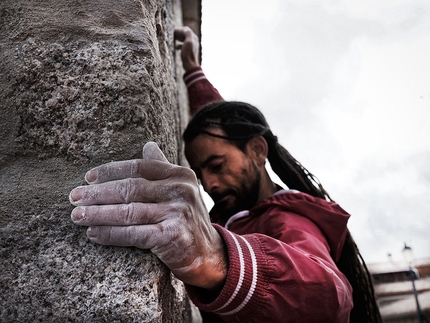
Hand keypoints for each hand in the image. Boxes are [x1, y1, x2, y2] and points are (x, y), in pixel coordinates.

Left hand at [69, 142, 226, 290]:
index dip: (111, 171)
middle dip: (98, 193)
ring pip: (128, 211)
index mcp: (180, 174)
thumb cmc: (186, 218)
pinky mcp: (171, 236)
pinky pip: (132, 233)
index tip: (88, 178)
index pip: (139, 167)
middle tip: (74, 198)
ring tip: (77, 216)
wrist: (208, 252)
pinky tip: (93, 234)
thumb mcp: (180, 188)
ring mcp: (177, 212)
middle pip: (130, 188)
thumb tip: (148, 145)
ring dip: (97, 214)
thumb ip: (162, 168)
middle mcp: (180, 190)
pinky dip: (109, 234)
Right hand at [174, 26, 199, 70]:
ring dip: (178, 38)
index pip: (186, 30)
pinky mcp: (188, 51)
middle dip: (178, 33)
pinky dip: (179, 45)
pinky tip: (175, 47)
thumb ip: (187, 34)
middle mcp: (193, 41)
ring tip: (173, 39)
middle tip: (171, 34)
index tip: (172, 31)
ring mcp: (191, 46)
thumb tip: (185, 29)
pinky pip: (183, 45)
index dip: (179, 29)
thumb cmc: (188, 54)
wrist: (189, 65)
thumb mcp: (188, 42)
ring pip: (183, 39)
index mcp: (193, 38)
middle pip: (184, 34)